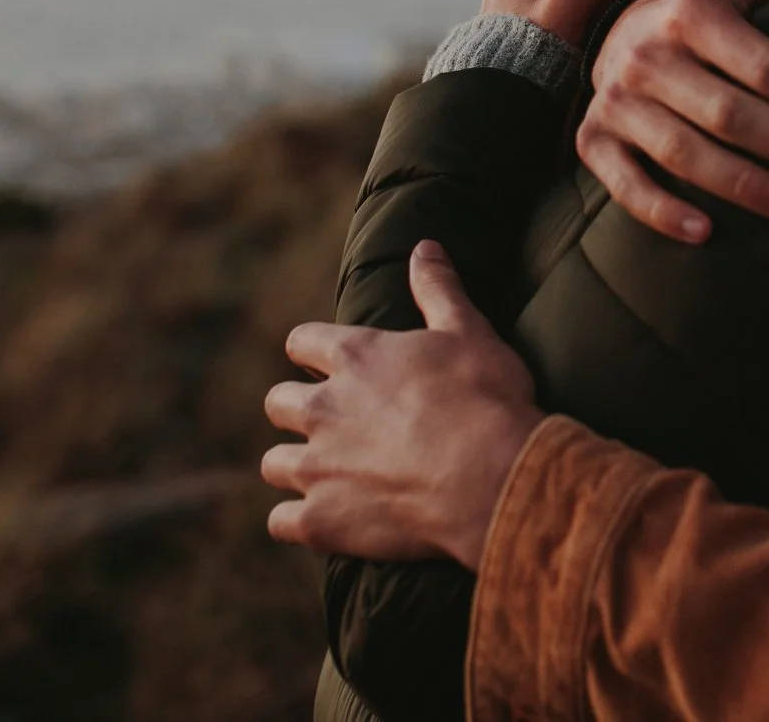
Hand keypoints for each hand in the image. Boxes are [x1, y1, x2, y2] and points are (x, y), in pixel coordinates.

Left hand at [262, 241, 543, 567]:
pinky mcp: (321, 520)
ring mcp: (317, 466)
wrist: (493, 476)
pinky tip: (326, 519)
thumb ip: (438, 288)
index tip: (330, 364)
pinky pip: (281, 521)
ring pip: (274, 463)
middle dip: (297, 411)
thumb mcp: (469, 330)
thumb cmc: (486, 398)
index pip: (301, 342)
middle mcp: (323, 407)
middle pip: (278, 403)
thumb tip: (426, 246)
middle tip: (334, 423)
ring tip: (327, 474)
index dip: (313, 352)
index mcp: (355, 356)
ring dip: (295, 465)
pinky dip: (298, 520)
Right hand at [577, 0, 768, 243]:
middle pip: (731, 114)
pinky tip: (706, 234)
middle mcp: (648, 55)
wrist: (618, 30)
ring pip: (685, 154)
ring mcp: (617, 101)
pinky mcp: (594, 140)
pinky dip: (662, 213)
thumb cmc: (705, 10)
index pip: (766, 67)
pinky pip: (625, 185)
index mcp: (692, 12)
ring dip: (745, 187)